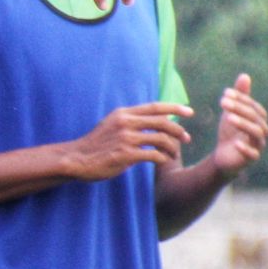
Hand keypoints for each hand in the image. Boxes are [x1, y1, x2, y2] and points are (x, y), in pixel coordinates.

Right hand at [65, 102, 192, 180]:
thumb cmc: (97, 144)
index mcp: (124, 113)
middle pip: (162, 122)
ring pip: (160, 139)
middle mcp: (126, 122)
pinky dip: (162, 158)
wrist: (78, 158)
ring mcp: (126, 138)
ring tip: (174, 154)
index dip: (175, 108)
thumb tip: (154, 121)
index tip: (189, 111)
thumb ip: (131, 121)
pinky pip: (153, 155)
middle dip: (178, 130)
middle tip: (186, 138)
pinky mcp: (126, 155)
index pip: (155, 107)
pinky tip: (164, 161)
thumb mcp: (112, 124)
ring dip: (172, 147)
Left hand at [211, 73, 267, 176]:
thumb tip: (245, 75)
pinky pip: (253, 154)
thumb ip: (239, 96)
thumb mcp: (232, 112)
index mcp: (259, 119)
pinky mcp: (251, 159)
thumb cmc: (230, 132)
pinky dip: (246, 148)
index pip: (253, 106)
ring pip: (256, 133)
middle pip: (255, 118)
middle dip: (240, 108)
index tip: (225, 93)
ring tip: (228, 118)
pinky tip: (235, 143)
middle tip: (223, 102)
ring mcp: (258, 145)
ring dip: (243, 124)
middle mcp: (262, 131)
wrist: (224, 156)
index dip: (241, 99)